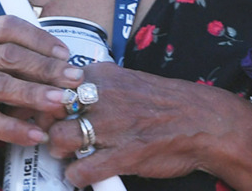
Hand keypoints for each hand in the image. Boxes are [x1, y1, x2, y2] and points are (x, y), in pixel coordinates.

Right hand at [0, 16, 84, 187]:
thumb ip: (8, 58)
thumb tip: (59, 63)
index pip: (7, 26)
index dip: (39, 39)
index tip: (64, 53)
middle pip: (9, 56)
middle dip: (46, 68)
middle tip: (73, 80)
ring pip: (0, 86)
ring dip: (34, 94)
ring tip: (60, 103)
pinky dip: (15, 128)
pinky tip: (36, 134)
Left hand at [45, 63, 251, 186]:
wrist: (207, 123)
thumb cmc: (168, 104)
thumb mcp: (128, 81)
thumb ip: (99, 84)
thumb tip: (68, 90)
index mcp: (103, 75)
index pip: (53, 83)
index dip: (44, 100)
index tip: (44, 111)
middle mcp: (104, 97)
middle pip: (50, 111)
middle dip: (48, 126)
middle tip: (56, 135)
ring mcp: (113, 126)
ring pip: (60, 139)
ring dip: (60, 151)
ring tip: (70, 154)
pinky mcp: (124, 155)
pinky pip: (82, 170)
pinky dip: (77, 176)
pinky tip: (84, 174)